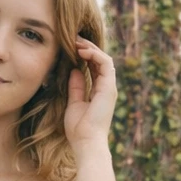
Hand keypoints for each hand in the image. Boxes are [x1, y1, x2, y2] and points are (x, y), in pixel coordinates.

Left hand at [63, 36, 116, 151]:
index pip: (95, 67)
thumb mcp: (74, 102)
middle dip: (88, 48)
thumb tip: (74, 69)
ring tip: (76, 41)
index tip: (71, 47)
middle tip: (73, 38)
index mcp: (99, 91)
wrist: (86, 142)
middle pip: (101, 61)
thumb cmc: (79, 129)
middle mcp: (106, 88)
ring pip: (105, 59)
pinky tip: (82, 51)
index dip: (85, 55)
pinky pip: (106, 64)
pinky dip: (95, 55)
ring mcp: (109, 87)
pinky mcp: (109, 88)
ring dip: (91, 48)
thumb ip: (76, 86)